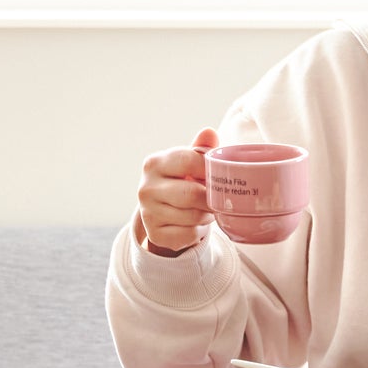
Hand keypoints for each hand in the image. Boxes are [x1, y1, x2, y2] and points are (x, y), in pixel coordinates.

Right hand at [135, 128, 218, 254]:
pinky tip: (195, 224)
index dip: (210, 169)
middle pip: (193, 194)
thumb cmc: (180, 180)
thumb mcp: (187, 162)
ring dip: (207, 215)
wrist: (160, 210)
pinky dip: (198, 231)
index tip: (220, 174)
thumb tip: (209, 132)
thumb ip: (200, 149)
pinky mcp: (155, 234)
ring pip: (193, 217)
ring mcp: (148, 213)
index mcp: (154, 163)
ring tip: (206, 209)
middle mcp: (146, 188)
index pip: (189, 161)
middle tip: (220, 198)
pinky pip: (188, 235)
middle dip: (211, 198)